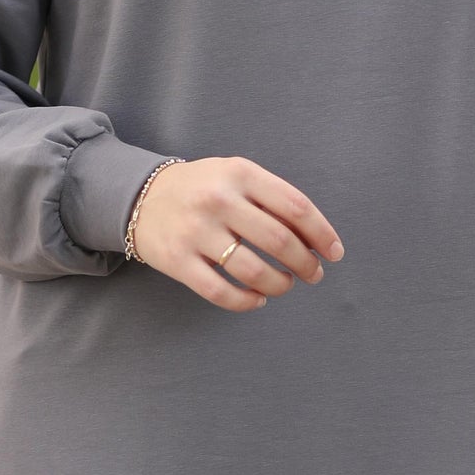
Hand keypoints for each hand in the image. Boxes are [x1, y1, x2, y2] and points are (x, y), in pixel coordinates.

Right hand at [131, 157, 344, 311]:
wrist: (140, 197)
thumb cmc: (203, 188)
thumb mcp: (236, 175)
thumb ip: (272, 198)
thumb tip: (316, 238)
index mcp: (240, 174)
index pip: (295, 206)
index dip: (321, 234)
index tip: (334, 253)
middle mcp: (218, 200)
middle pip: (279, 240)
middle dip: (306, 263)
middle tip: (313, 273)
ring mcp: (196, 231)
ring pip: (253, 271)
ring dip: (279, 284)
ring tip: (284, 285)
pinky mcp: (178, 261)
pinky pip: (221, 292)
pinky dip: (247, 301)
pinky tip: (257, 298)